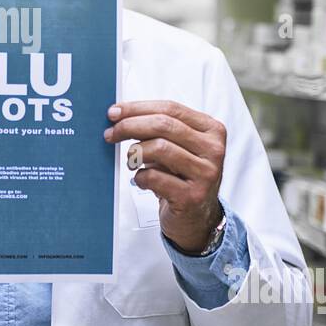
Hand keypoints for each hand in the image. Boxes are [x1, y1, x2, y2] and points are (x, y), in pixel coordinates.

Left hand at [104, 101, 225, 253]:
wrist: (197, 218)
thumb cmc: (182, 177)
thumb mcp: (178, 148)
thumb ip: (158, 129)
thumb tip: (120, 115)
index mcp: (212, 130)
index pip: (171, 108)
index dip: (138, 108)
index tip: (115, 112)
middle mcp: (214, 150)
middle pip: (163, 125)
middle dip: (130, 126)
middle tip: (111, 133)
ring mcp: (206, 174)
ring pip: (159, 148)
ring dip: (135, 153)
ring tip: (130, 161)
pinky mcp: (192, 196)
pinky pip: (155, 177)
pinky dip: (140, 177)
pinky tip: (141, 180)